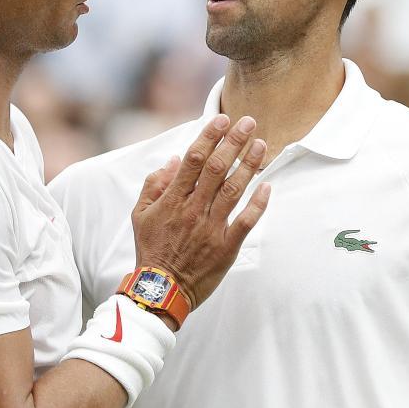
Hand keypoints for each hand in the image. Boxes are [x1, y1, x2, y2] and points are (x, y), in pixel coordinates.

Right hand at [130, 115, 269, 310]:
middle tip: (248, 121)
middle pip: (217, 169)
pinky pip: (245, 221)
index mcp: (172, 200)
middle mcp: (193, 210)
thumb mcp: (140, 214)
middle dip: (234, 142)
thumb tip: (173, 160)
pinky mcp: (226, 247)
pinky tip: (268, 186)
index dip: (209, 136)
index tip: (222, 118)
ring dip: (248, 165)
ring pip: (233, 190)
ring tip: (261, 144)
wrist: (161, 289)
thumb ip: (154, 184)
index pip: (193, 160)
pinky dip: (258, 204)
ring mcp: (211, 228)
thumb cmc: (151, 249)